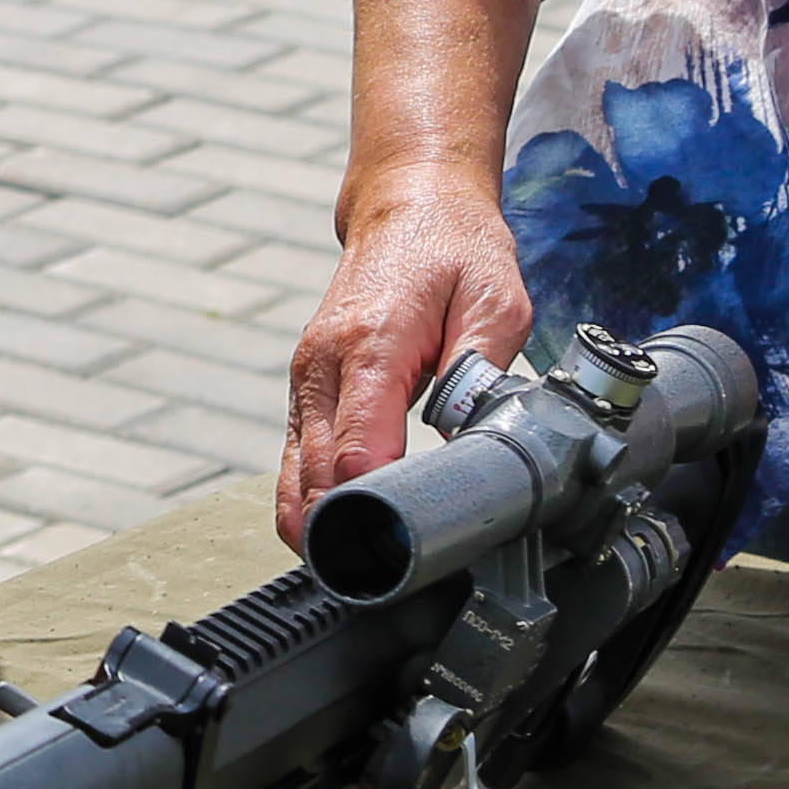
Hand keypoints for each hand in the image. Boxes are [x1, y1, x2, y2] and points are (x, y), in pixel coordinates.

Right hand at [284, 172, 529, 542]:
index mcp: (369, 346)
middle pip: (314, 477)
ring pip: (291, 475)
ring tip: (360, 572)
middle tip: (386, 581)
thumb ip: (483, 374)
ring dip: (318, 526)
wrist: (410, 206)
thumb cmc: (455, 251)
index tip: (403, 547)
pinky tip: (336, 534)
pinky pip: (291, 458)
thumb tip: (471, 443)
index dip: (374, 509)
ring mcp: (306, 378)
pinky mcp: (305, 387)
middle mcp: (323, 366)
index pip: (353, 452)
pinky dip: (308, 500)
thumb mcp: (497, 302)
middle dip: (345, 533)